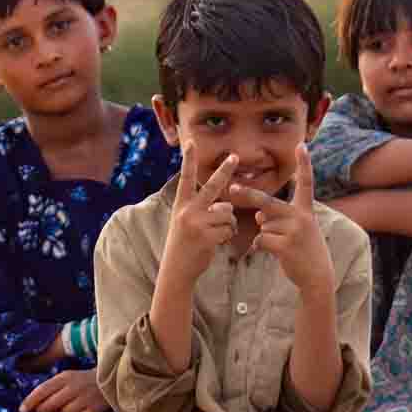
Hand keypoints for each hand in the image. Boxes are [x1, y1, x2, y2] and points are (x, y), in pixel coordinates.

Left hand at [19, 368, 109, 411]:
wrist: (110, 379)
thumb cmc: (82, 381)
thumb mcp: (66, 378)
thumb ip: (51, 389)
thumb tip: (35, 407)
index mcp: (65, 377)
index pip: (42, 390)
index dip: (30, 401)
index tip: (22, 410)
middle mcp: (74, 387)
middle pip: (50, 405)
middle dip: (43, 410)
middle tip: (43, 411)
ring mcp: (85, 399)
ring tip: (64, 409)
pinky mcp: (94, 410)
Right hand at [164, 142, 239, 282]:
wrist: (177, 269)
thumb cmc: (184, 244)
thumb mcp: (185, 222)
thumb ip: (202, 210)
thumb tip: (226, 206)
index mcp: (181, 204)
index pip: (186, 178)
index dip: (188, 160)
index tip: (191, 141)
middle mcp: (188, 210)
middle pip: (212, 186)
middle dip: (225, 170)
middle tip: (235, 155)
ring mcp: (197, 223)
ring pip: (227, 213)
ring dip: (227, 224)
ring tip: (214, 234)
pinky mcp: (207, 236)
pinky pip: (228, 229)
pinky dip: (227, 236)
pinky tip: (216, 242)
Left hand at [234, 144, 332, 296]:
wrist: (316, 275)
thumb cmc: (303, 249)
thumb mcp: (297, 229)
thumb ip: (278, 217)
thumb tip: (258, 215)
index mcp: (305, 209)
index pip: (305, 183)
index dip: (304, 164)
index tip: (301, 145)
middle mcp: (301, 217)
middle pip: (267, 202)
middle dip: (248, 195)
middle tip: (232, 188)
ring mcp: (294, 231)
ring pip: (263, 225)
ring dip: (265, 235)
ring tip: (282, 245)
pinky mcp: (286, 246)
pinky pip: (261, 240)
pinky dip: (261, 246)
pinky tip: (273, 252)